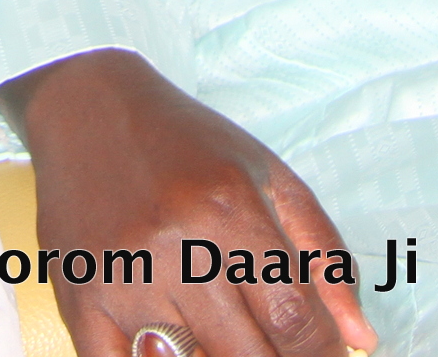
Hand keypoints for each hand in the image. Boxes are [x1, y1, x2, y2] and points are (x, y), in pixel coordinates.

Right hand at [9, 50, 377, 356]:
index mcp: (229, 208)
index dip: (320, 354)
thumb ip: (324, 255)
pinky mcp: (77, 297)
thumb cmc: (186, 143)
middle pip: (246, 356)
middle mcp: (174, 243)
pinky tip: (171, 348)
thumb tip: (360, 339)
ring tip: (223, 337)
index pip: (294, 321)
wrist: (85, 106)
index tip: (322, 353)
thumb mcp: (268, 177)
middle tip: (274, 345)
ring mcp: (121, 276)